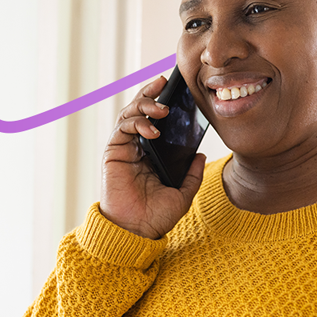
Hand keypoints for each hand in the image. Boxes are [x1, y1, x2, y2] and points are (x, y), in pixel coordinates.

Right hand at [100, 76, 205, 239]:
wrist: (136, 231)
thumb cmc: (156, 216)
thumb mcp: (183, 194)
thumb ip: (192, 174)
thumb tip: (202, 154)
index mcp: (153, 153)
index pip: (157, 120)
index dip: (163, 102)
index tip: (178, 90)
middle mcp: (137, 147)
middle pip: (141, 110)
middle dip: (152, 94)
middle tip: (165, 85)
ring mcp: (124, 148)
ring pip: (130, 113)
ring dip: (145, 105)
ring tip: (162, 108)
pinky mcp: (114, 152)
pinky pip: (123, 128)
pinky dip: (137, 123)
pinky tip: (152, 129)